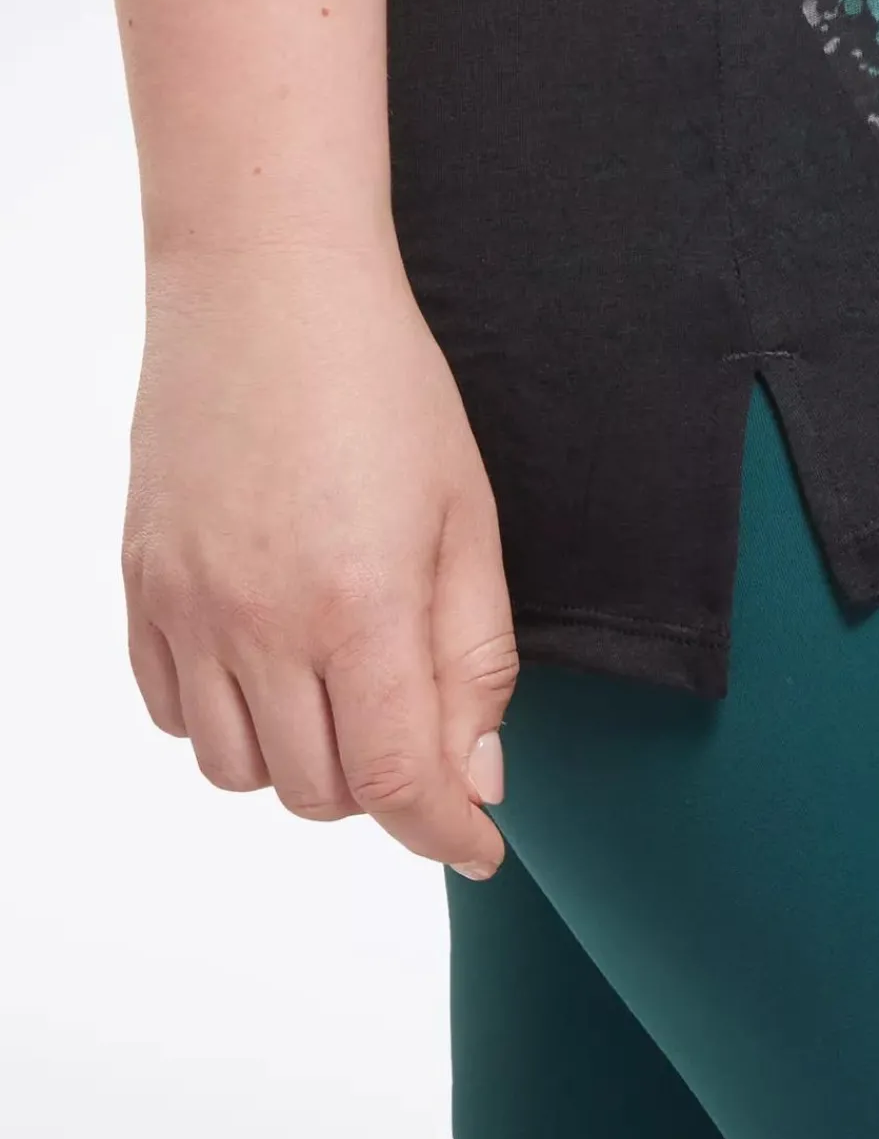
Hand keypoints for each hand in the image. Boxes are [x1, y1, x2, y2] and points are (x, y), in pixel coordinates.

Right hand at [122, 243, 514, 875]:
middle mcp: (257, 624)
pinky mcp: (139, 587)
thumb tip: (475, 778)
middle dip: (387, 785)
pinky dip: (229, 718)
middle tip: (425, 725)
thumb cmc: (387, 388)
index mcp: (357, 605)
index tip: (479, 848)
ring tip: (350, 685)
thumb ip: (475, 656)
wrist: (268, 290)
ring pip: (239, 770)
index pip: (397, 780)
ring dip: (305, 761)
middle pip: (319, 792)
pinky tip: (274, 660)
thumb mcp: (469, 517)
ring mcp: (185, 609)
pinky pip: (173, 713)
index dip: (446, 833)